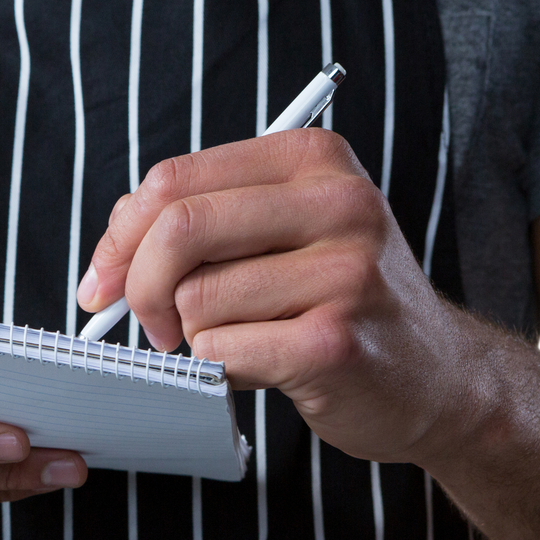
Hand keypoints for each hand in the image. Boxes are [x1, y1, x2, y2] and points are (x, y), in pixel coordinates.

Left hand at [77, 129, 467, 465]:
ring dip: (196, 334)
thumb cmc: (340, 304)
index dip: (119, 236)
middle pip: (178, 229)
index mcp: (312, 159)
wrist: (438, 380)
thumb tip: (111, 255)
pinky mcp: (335, 342)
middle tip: (150, 324)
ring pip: (196, 298)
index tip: (102, 280)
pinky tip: (267, 365)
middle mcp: (337, 202)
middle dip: (139, 287)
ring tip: (248, 339)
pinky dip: (223, 367)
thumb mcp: (282, 235)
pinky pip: (223, 350)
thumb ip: (202, 224)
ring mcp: (345, 271)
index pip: (174, 180)